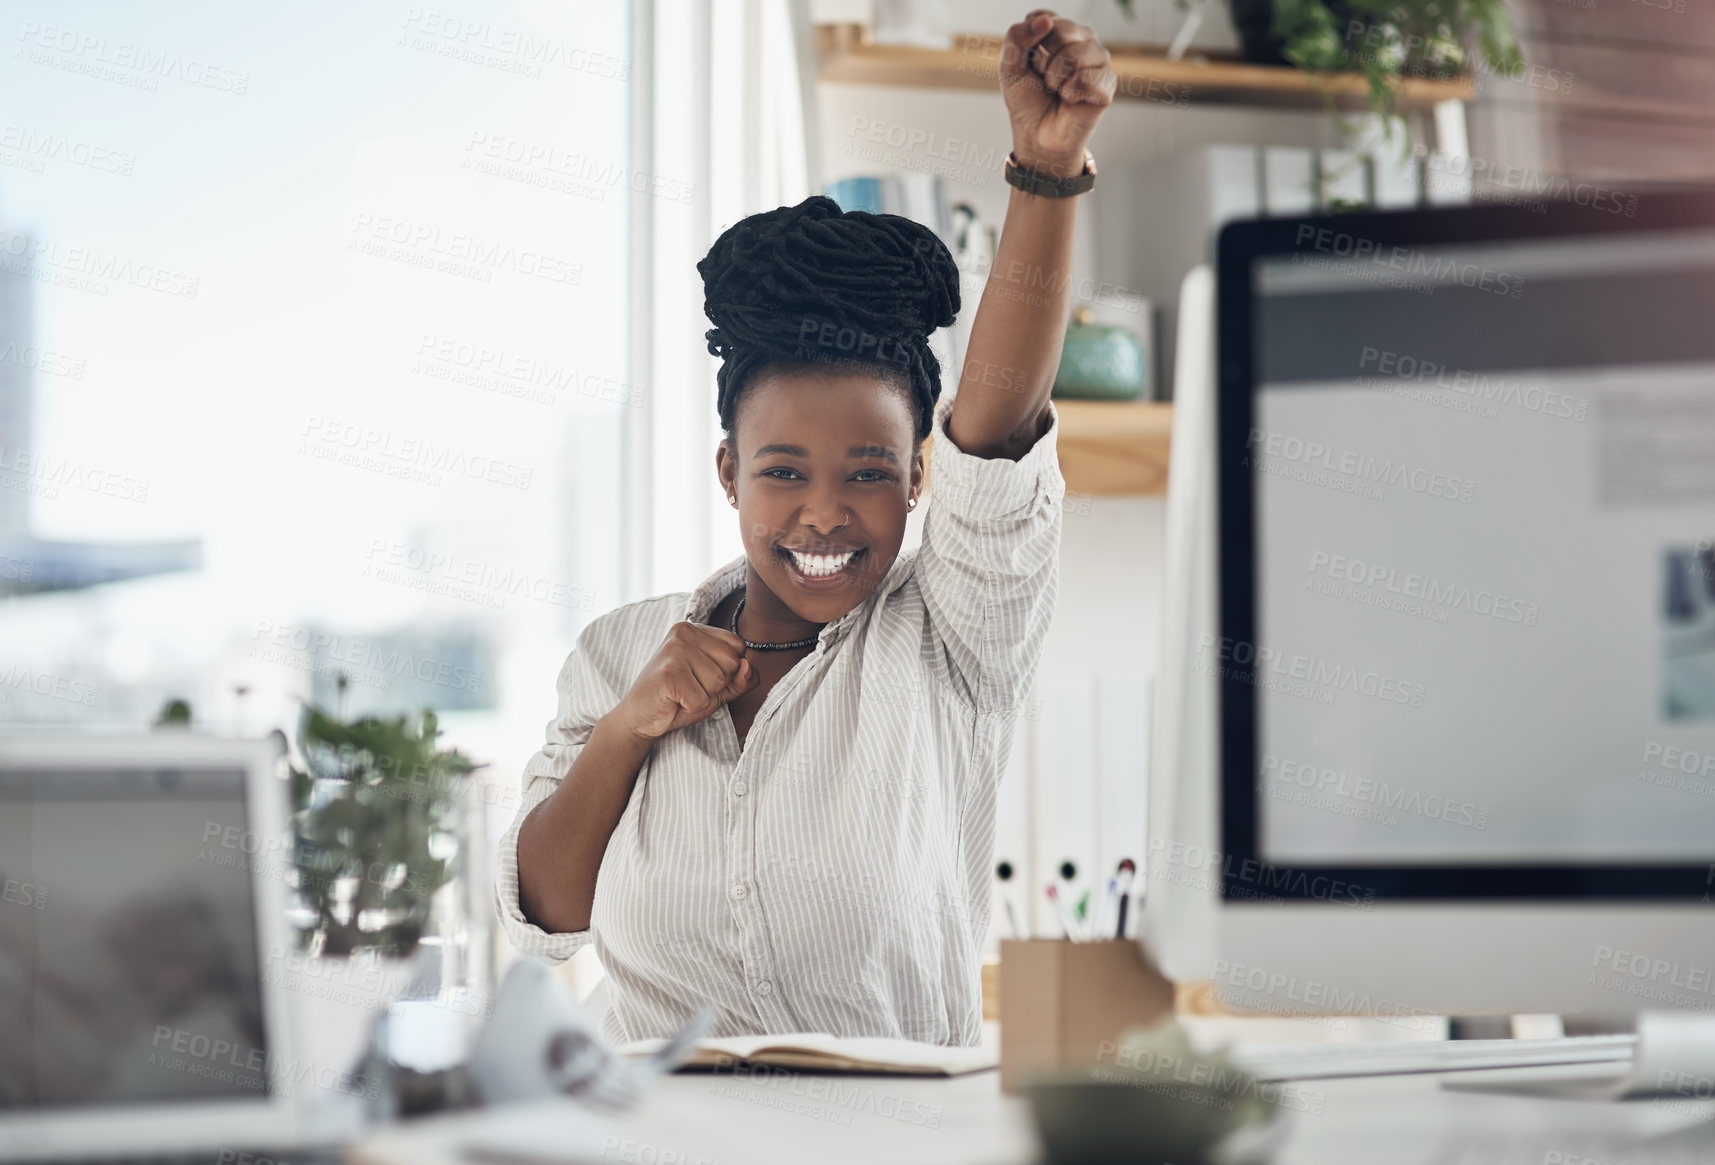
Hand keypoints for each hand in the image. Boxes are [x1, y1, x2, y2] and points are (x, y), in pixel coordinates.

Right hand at [612, 621, 758, 740]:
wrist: (640, 718)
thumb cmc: (679, 699)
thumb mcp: (717, 688)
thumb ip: (740, 679)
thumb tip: (748, 666)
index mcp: (696, 629)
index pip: (738, 646)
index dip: (727, 671)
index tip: (699, 677)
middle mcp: (684, 631)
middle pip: (732, 663)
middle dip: (716, 686)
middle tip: (689, 688)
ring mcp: (674, 649)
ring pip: (718, 682)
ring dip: (702, 698)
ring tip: (681, 694)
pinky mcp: (668, 672)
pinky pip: (702, 699)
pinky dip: (691, 708)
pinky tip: (673, 702)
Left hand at [999, 10, 1116, 178]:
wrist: (1038, 136)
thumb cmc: (1027, 100)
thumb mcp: (1010, 67)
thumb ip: (1017, 37)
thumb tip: (1046, 21)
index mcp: (1060, 30)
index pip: (1043, 18)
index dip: (1029, 45)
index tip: (1030, 64)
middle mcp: (1083, 39)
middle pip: (1060, 31)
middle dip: (1043, 61)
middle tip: (1045, 80)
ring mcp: (1099, 59)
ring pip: (1073, 57)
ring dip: (1055, 80)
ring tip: (1058, 90)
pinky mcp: (1108, 83)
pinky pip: (1084, 80)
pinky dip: (1070, 94)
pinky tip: (1071, 100)